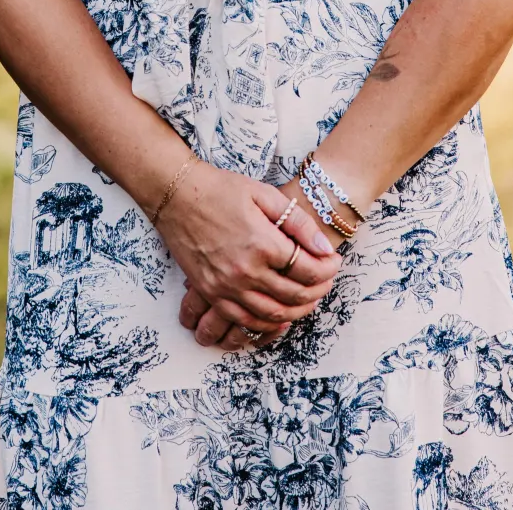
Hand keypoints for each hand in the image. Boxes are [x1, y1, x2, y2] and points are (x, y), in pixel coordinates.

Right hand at [156, 165, 340, 346]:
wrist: (177, 195)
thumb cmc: (221, 189)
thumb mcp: (264, 194)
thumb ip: (297, 222)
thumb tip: (324, 247)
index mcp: (262, 244)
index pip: (307, 269)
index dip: (327, 269)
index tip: (335, 262)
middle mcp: (246, 271)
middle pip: (294, 295)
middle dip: (318, 290)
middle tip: (326, 281)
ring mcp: (226, 287)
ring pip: (272, 315)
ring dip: (297, 311)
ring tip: (309, 298)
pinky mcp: (212, 293)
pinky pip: (245, 321)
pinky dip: (267, 324)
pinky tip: (279, 315)